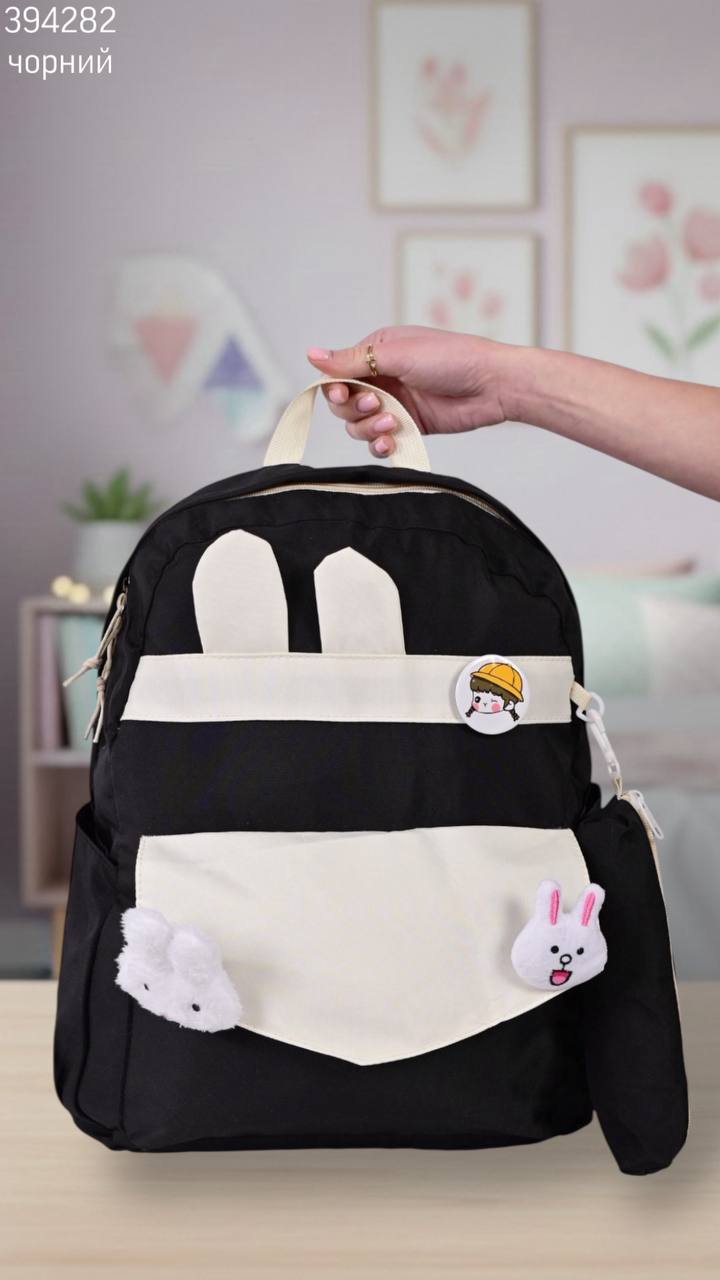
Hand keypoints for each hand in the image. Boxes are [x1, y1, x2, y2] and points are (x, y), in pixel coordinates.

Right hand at [306, 325, 517, 456]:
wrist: (492, 385)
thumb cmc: (452, 359)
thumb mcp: (397, 355)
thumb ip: (352, 361)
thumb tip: (311, 355)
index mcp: (376, 352)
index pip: (337, 375)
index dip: (335, 389)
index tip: (345, 395)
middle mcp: (382, 378)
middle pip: (344, 404)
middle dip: (355, 409)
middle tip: (378, 406)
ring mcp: (395, 403)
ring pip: (358, 425)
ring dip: (369, 429)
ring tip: (393, 423)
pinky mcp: (408, 426)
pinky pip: (380, 441)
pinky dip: (381, 444)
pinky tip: (391, 441)